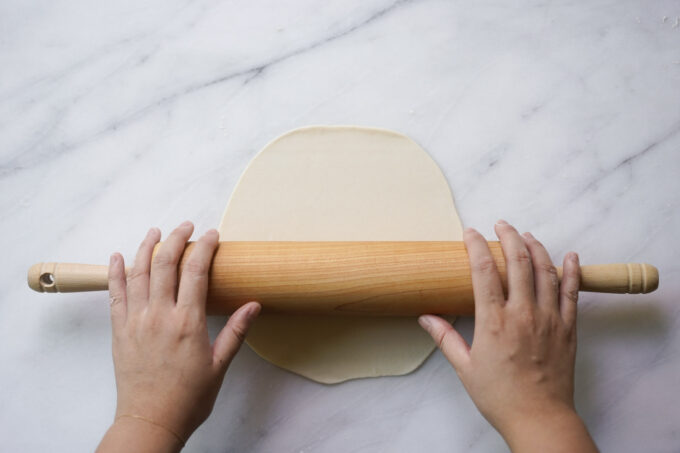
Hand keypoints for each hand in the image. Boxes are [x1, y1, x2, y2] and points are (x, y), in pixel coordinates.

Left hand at [98, 222, 259, 451]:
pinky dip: (116, 272)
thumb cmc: (188, 398)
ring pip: (139, 273)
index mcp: (187, 322)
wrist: (151, 421)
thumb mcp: (219, 365)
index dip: (204, 247)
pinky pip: (115, 294)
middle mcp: (159, 316)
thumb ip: (235, 331)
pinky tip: (118, 256)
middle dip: (176, 239)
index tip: (212, 234)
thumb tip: (253, 305)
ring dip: (146, 248)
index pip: (196, 271)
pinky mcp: (120, 330)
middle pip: (165, 264)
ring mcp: (136, 321)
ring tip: (155, 231)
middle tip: (186, 226)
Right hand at [419, 220, 596, 451]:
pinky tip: (571, 256)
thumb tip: (425, 317)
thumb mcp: (465, 367)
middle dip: (509, 237)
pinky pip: (572, 293)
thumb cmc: (500, 396)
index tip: (471, 233)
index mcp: (494, 322)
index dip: (476, 246)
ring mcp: (549, 319)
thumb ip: (445, 337)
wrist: (539, 418)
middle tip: (501, 225)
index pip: (484, 271)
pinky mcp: (567, 328)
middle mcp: (523, 314)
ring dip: (536, 247)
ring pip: (546, 271)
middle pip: (518, 262)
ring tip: (527, 235)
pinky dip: (572, 271)